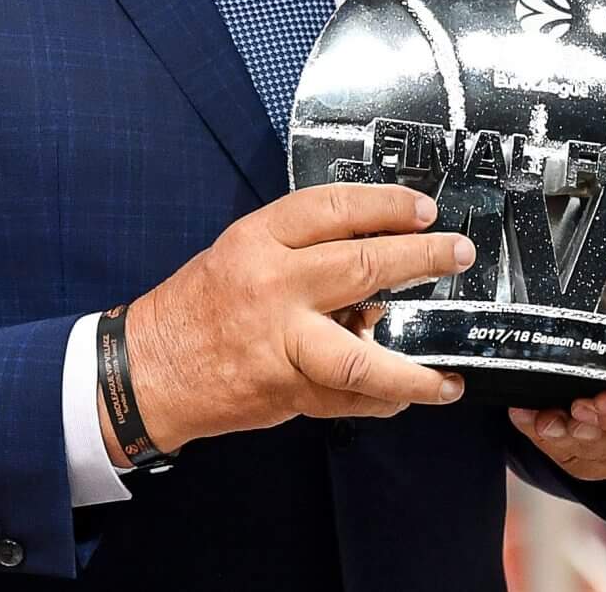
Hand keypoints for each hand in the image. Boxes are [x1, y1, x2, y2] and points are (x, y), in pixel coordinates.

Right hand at [113, 184, 476, 455]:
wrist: (149, 369)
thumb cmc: (201, 304)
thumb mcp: (243, 252)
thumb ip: (303, 250)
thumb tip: (375, 252)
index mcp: (260, 241)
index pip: (335, 209)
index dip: (388, 205)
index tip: (425, 209)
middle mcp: (274, 287)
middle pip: (362, 267)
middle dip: (421, 259)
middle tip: (457, 254)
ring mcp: (281, 344)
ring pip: (361, 358)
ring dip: (413, 369)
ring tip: (447, 376)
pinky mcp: (284, 390)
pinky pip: (346, 400)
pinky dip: (382, 401)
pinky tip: (409, 397)